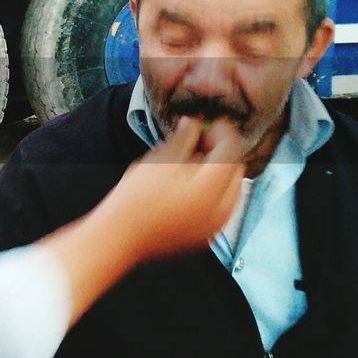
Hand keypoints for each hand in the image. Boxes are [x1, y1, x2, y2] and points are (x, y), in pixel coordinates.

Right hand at [99, 115, 245, 263]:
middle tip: (199, 140)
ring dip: (219, 171)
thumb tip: (194, 122)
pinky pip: (223, 206)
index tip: (206, 123)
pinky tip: (191, 184)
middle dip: (222, 151)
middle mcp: (222, 209)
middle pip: (236, 168)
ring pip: (232, 188)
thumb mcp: (161, 158)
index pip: (232, 148)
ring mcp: (216, 225)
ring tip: (193, 162)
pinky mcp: (208, 234)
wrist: (122, 235)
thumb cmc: (136, 198)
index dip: (220, 130)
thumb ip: (185, 136)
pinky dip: (214, 191)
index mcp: (211, 188)